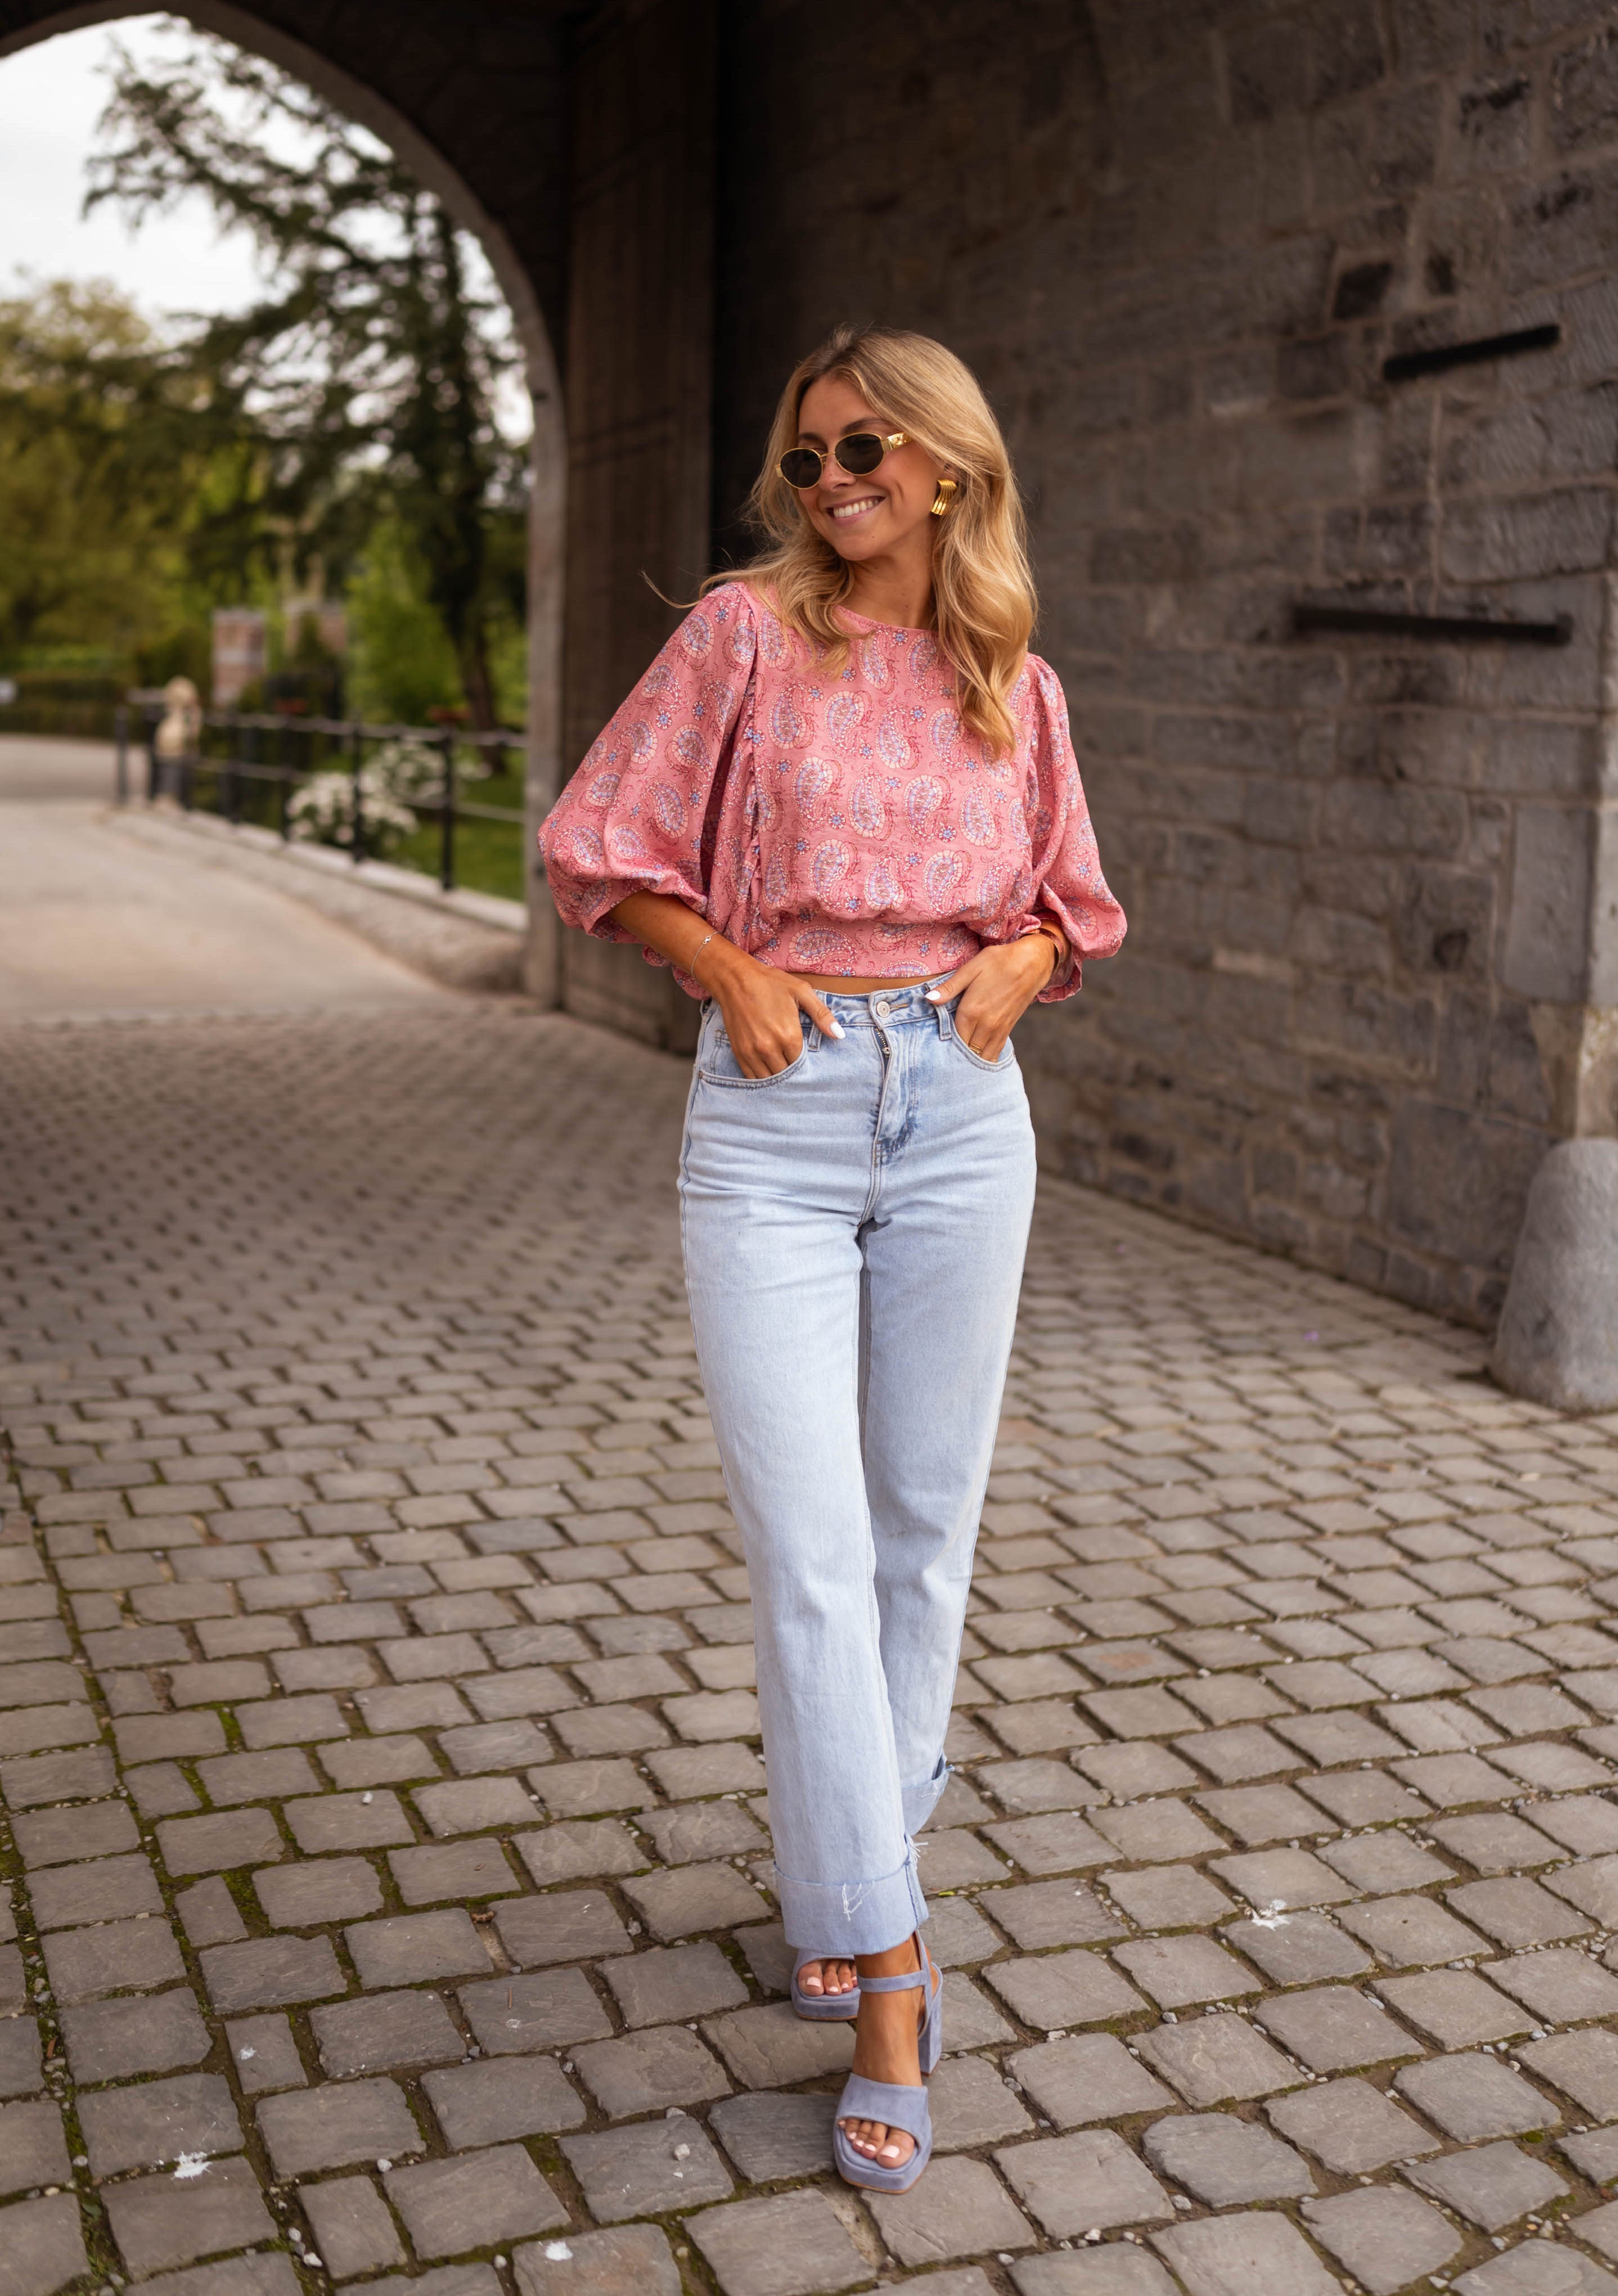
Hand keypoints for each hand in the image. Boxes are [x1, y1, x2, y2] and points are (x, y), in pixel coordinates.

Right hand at [701, 944, 843, 1077]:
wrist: (736, 979)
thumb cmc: (770, 984)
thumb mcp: (801, 992)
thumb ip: (822, 1015)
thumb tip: (839, 1035)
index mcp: (788, 1035)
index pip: (802, 1064)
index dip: (805, 1064)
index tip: (807, 1060)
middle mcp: (769, 1048)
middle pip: (786, 1074)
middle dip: (792, 1073)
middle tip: (795, 1066)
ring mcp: (752, 1052)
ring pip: (769, 1079)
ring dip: (777, 1078)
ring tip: (782, 1070)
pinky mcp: (739, 1052)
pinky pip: (752, 1076)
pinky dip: (761, 1078)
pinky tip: (768, 1071)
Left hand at [925, 934, 1056, 1061]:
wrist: (1032, 964)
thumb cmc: (999, 962)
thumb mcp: (971, 969)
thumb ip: (950, 987)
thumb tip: (928, 999)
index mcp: (972, 1010)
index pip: (953, 1038)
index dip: (943, 1045)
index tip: (935, 1047)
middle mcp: (986, 1024)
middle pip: (966, 1050)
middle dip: (955, 1056)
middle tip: (944, 1058)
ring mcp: (999, 1029)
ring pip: (981, 1056)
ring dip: (970, 1060)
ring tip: (958, 1062)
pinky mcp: (1008, 1029)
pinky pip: (994, 1052)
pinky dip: (984, 1058)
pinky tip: (976, 1060)